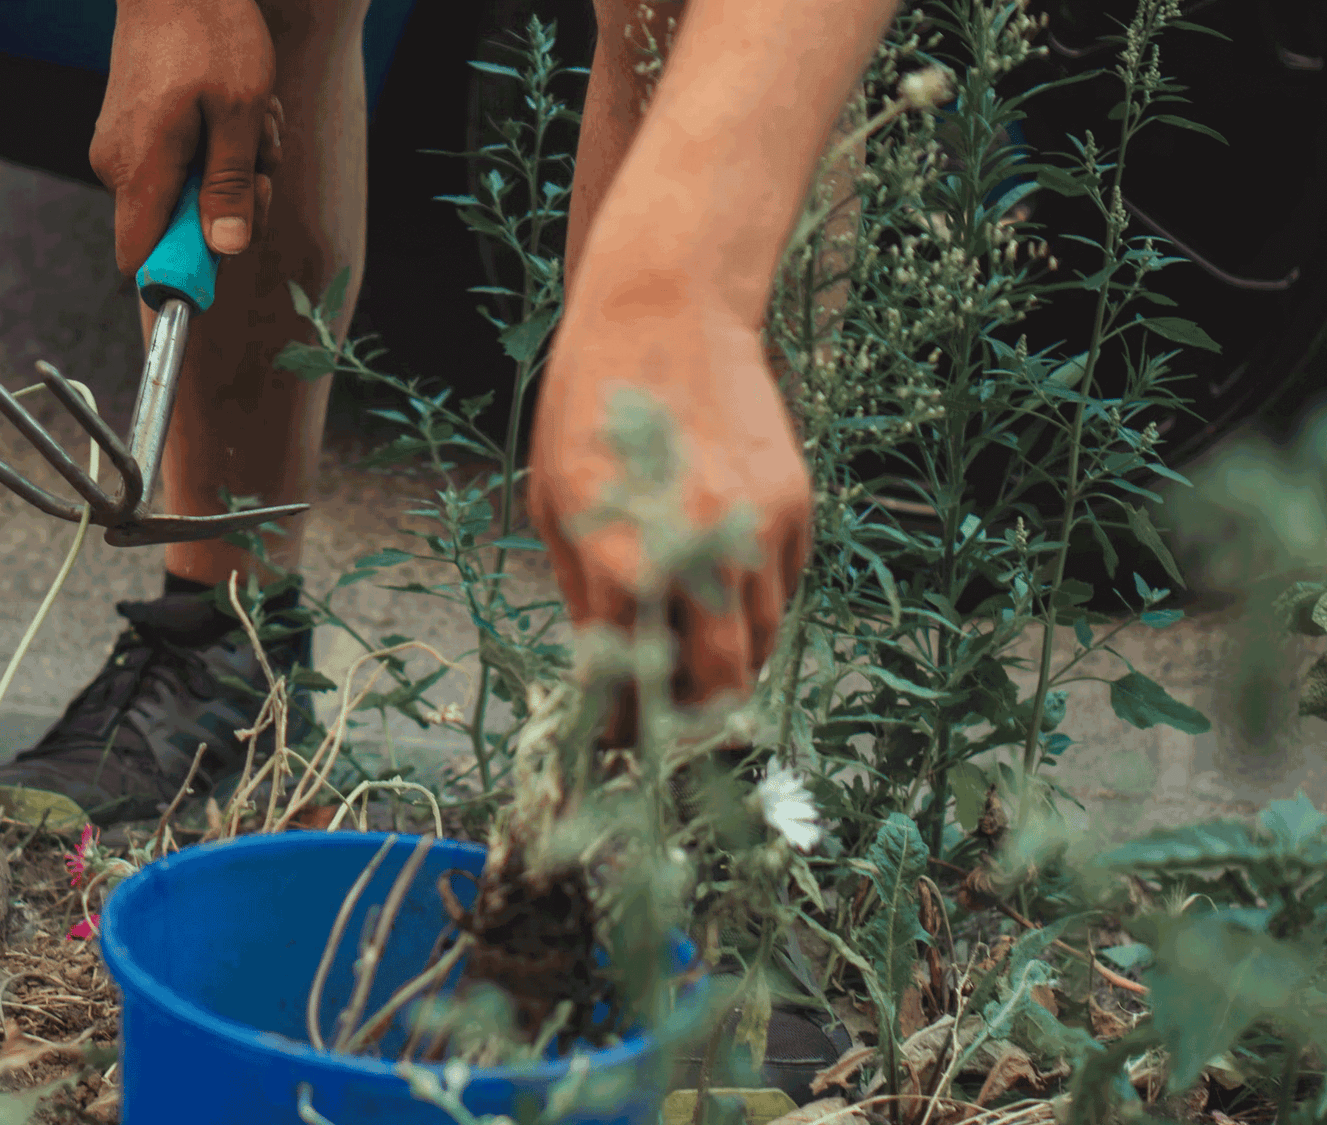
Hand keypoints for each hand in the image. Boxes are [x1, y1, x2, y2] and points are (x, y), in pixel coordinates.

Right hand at [89, 0, 281, 274]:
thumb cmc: (211, 32)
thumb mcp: (239, 113)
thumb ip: (230, 187)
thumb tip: (227, 250)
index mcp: (139, 169)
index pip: (141, 260)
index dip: (185, 272)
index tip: (229, 250)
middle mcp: (119, 166)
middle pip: (180, 232)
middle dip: (233, 207)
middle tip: (260, 162)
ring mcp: (125, 148)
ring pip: (192, 196)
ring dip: (237, 170)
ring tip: (251, 119)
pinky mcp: (138, 132)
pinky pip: (186, 165)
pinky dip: (222, 147)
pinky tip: (237, 110)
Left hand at [528, 285, 811, 744]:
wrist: (668, 308)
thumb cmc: (591, 404)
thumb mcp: (556, 504)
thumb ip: (588, 596)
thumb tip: (604, 669)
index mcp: (627, 559)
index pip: (634, 681)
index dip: (624, 723)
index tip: (617, 735)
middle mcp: (703, 554)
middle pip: (721, 685)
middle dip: (692, 714)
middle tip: (667, 715)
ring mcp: (760, 531)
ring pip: (762, 642)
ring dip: (727, 662)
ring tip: (691, 648)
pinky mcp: (796, 507)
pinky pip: (786, 589)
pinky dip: (755, 606)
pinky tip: (720, 583)